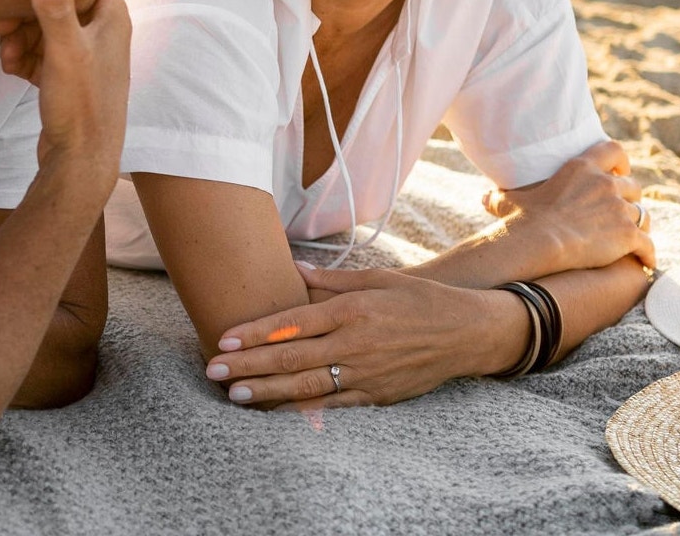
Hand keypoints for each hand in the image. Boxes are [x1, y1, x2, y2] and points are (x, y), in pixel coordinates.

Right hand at [11, 0, 130, 175]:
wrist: (81, 161)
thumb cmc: (82, 105)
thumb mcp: (66, 51)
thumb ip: (56, 9)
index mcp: (112, 17)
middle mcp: (102, 31)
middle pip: (61, 0)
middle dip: (28, 9)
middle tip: (3, 24)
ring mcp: (85, 54)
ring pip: (46, 28)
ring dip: (21, 36)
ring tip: (6, 52)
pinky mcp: (68, 76)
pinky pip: (41, 52)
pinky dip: (24, 56)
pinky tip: (11, 69)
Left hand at [204, 268, 510, 410]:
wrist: (466, 333)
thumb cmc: (419, 299)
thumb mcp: (377, 277)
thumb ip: (331, 279)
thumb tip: (293, 270)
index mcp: (352, 309)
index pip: (293, 322)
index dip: (255, 332)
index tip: (225, 338)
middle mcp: (355, 343)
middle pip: (291, 356)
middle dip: (248, 365)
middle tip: (214, 370)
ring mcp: (365, 373)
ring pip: (306, 386)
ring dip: (267, 391)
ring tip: (235, 395)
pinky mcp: (376, 395)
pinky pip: (332, 405)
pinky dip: (302, 409)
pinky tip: (276, 410)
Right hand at [483, 141, 654, 272]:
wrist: (538, 242)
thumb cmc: (522, 220)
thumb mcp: (508, 202)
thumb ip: (500, 198)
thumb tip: (485, 199)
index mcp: (581, 168)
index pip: (613, 150)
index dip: (620, 161)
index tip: (618, 172)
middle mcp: (605, 183)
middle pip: (633, 186)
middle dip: (630, 198)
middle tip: (622, 211)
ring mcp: (619, 209)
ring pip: (643, 214)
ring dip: (640, 224)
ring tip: (634, 237)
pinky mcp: (628, 235)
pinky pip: (648, 245)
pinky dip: (648, 255)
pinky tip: (645, 263)